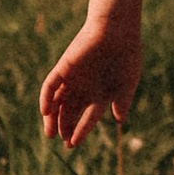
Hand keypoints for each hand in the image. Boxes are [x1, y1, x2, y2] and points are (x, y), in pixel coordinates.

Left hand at [40, 10, 142, 147]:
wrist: (117, 30)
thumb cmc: (126, 55)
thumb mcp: (127, 83)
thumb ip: (122, 101)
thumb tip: (119, 122)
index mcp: (99, 93)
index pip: (86, 117)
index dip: (80, 131)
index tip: (74, 144)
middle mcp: (83, 88)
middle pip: (68, 111)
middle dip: (64, 127)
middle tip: (62, 141)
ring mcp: (72, 78)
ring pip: (57, 102)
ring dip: (52, 118)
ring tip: (50, 133)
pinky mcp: (64, 68)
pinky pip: (51, 85)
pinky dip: (46, 98)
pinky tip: (46, 112)